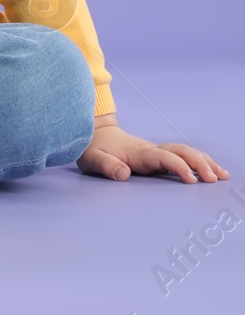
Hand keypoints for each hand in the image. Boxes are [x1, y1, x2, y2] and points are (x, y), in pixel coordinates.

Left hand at [76, 114, 229, 182]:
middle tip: (214, 179)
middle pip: (180, 151)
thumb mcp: (92, 158)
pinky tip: (213, 172)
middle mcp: (151, 150)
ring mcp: (156, 151)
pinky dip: (200, 162)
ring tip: (222, 176)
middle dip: (198, 163)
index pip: (162, 157)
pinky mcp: (158, 155)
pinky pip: (182, 156)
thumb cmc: (93, 149)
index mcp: (138, 152)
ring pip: (184, 152)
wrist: (93, 135)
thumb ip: (106, 165)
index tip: (190, 179)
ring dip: (204, 162)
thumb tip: (123, 174)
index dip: (177, 166)